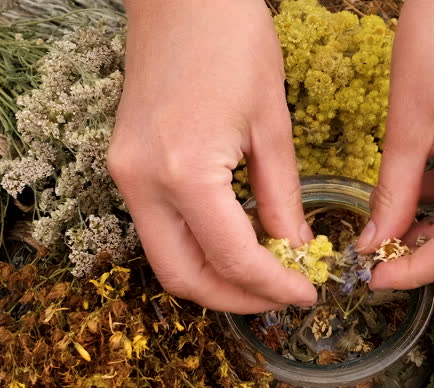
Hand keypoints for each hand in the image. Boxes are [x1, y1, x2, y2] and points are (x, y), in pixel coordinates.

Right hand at [108, 0, 316, 312]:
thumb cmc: (233, 41)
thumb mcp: (272, 125)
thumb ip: (282, 198)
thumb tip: (296, 251)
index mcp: (184, 171)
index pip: (232, 258)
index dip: (274, 287)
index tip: (308, 294)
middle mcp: (142, 181)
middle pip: (183, 277)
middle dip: (237, 299)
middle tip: (282, 297)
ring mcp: (125, 174)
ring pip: (166, 259)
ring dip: (215, 278)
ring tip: (264, 276)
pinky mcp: (125, 164)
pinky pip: (160, 229)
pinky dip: (197, 248)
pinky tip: (235, 243)